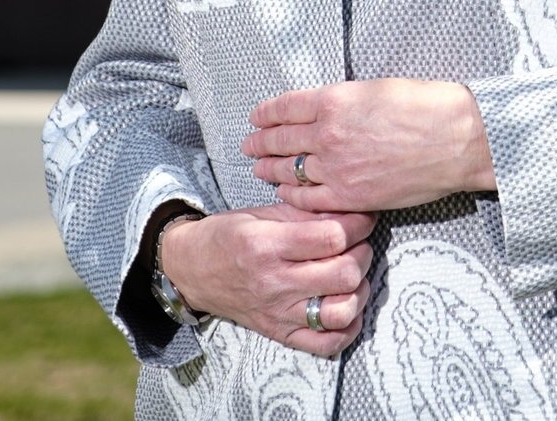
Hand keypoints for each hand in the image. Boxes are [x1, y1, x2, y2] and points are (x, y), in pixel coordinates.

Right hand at [160, 205, 376, 356]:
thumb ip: (306, 213)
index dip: (358, 224)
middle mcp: (275, 283)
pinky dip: (347, 328)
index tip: (363, 218)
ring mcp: (278, 313)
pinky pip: (327, 344)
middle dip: (363, 253)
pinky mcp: (280, 334)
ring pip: (342, 311)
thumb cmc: (229, 235)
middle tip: (359, 244)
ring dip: (358, 290)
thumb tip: (349, 212)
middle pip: (344, 274)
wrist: (192, 270)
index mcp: (268, 245)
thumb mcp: (262, 212)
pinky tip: (346, 306)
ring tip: (353, 275)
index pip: (332, 237)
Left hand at [243, 78, 496, 212]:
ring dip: (271, 169)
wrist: (458, 139)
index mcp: (335, 100)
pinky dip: (294, 196)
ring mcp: (338, 168)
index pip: (285, 107)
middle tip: (249, 145)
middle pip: (281, 140)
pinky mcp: (352, 196)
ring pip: (291, 171)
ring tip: (260, 168)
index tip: (257, 117)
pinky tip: (287, 193)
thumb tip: (325, 111)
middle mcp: (329, 134)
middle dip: (261, 142)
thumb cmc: (428, 107)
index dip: (266, 113)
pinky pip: (310, 199)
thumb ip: (345, 101)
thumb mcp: (377, 89)